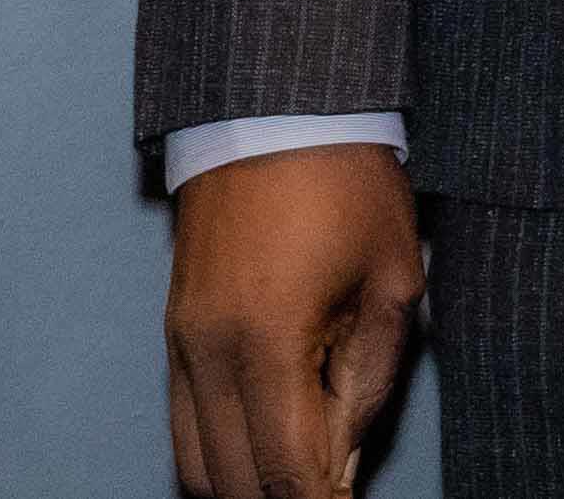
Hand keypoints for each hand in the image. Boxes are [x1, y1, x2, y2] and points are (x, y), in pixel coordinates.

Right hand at [163, 141, 421, 498]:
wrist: (275, 103)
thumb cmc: (346, 182)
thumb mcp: (389, 283)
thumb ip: (365, 386)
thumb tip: (339, 466)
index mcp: (269, 340)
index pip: (288, 475)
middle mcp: (209, 349)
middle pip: (233, 484)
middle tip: (331, 494)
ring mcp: (182, 338)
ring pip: (195, 462)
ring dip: (247, 486)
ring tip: (303, 473)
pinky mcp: (173, 326)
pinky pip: (183, 420)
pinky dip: (221, 451)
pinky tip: (269, 441)